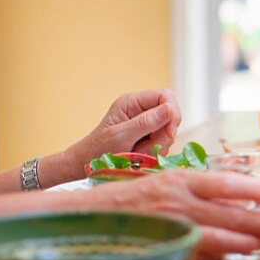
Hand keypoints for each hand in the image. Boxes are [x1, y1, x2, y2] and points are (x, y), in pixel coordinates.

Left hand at [60, 91, 182, 181]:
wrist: (87, 163)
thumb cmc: (99, 149)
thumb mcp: (121, 136)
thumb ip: (145, 122)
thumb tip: (170, 109)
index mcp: (132, 102)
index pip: (165, 96)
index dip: (172, 112)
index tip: (169, 132)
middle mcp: (141, 109)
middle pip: (171, 114)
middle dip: (165, 133)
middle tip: (150, 148)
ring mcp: (147, 122)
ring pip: (169, 130)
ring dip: (159, 145)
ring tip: (139, 153)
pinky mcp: (150, 135)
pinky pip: (165, 141)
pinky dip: (157, 150)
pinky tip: (142, 155)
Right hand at [86, 170, 259, 259]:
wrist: (88, 216)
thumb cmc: (134, 199)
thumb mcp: (167, 183)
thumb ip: (199, 191)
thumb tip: (239, 202)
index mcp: (180, 179)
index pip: (226, 183)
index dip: (255, 190)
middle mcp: (177, 200)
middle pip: (228, 212)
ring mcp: (168, 225)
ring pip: (216, 235)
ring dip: (245, 241)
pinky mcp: (160, 245)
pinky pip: (196, 253)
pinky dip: (219, 254)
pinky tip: (237, 255)